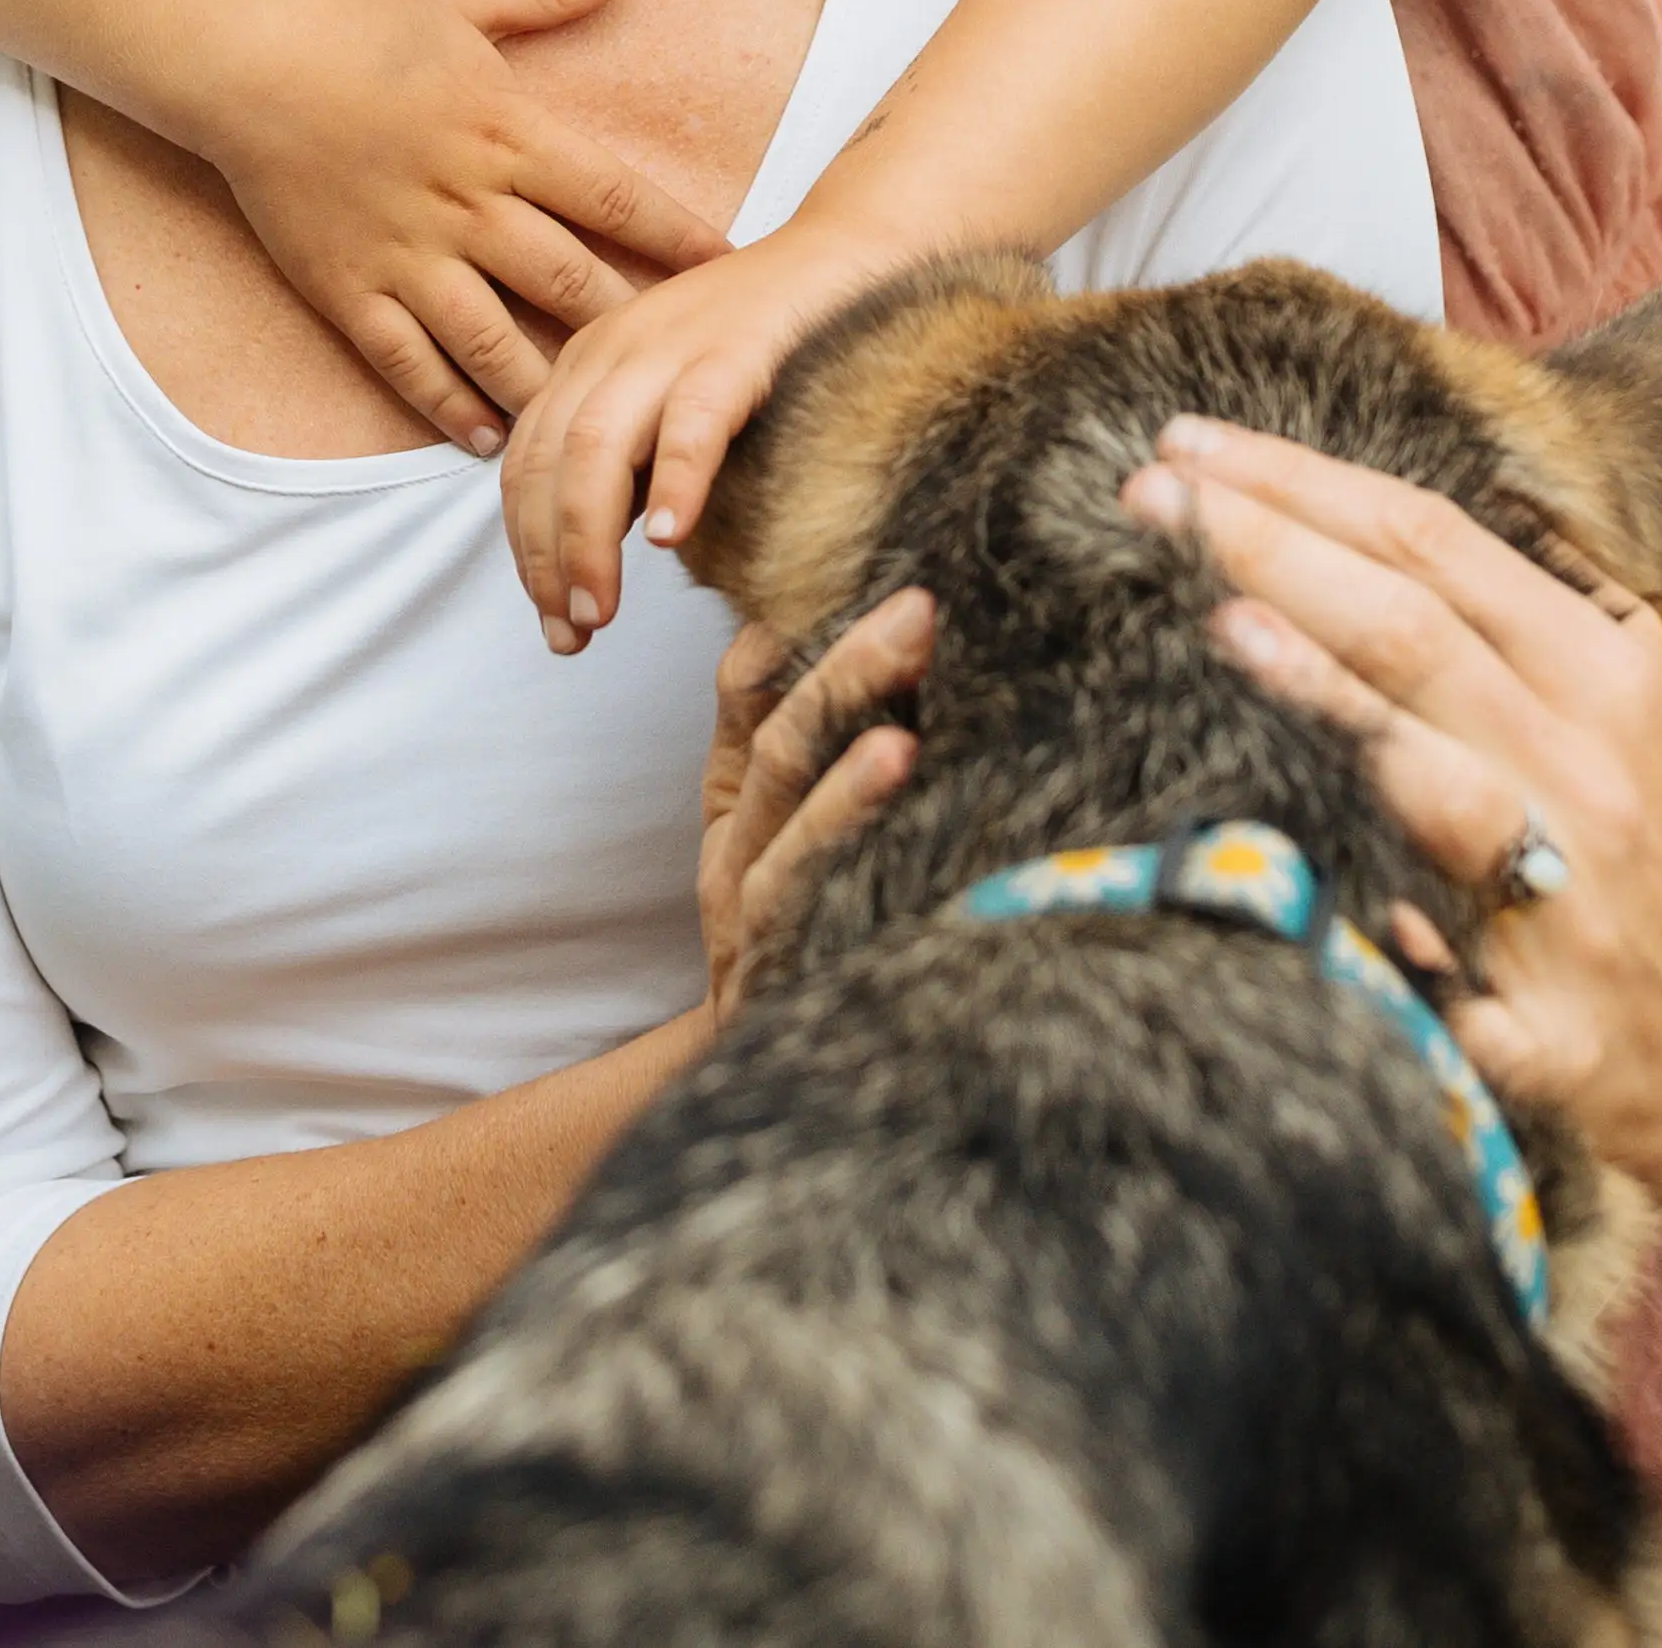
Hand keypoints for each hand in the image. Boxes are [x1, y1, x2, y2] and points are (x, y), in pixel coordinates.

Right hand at [203, 0, 729, 455]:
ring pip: (494, 339)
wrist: (236, 53)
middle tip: (685, 369)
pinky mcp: (347, 288)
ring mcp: (404, 254)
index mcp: (505, 132)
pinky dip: (449, 405)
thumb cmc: (351, 14)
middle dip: (633, 326)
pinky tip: (490, 437)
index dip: (679, 238)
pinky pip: (407, 362)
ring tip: (599, 423)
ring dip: (551, 382)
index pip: (615, 198)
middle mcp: (464, 204)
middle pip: (569, 282)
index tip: (732, 270)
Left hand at [502, 210, 913, 650]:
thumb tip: (615, 555)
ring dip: (588, 538)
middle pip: (545, 463)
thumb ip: (640, 462)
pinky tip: (671, 540)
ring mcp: (672, 343)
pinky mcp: (739, 346)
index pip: (525, 464)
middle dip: (547, 558)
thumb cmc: (772, 343)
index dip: (527, 548)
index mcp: (590, 361)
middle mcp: (614, 347)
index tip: (551, 617)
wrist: (852, 255)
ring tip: (600, 609)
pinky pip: (692, 420)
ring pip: (595, 447)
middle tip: (570, 632)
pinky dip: (674, 481)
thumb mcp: (677, 399)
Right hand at [692, 588, 932, 1023]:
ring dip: (851, 742)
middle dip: (849, 666)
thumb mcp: (789, 845)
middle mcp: (738, 850)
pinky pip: (813, 888)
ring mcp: (756, 909)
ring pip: (793, 808)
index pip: (749, 693)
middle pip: (783, 737)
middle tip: (923, 607)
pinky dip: (854, 827)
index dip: (790, 627)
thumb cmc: (807, 945)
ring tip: (909, 691)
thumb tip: (832, 646)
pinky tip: (900, 776)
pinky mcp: (787, 960)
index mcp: (741, 807)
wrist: (784, 1097)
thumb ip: (805, 755)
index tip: (864, 563)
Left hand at [1127, 416, 1661, 1200]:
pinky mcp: (1549, 1038)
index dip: (1305, 482)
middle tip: (1150, 493)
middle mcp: (1588, 767)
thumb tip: (1377, 499)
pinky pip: (1453, 985)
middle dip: (1272, 545)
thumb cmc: (1629, 857)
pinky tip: (1309, 900)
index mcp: (1600, 670)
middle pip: (1412, 627)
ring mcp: (1574, 901)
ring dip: (1325, 695)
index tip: (1189, 443)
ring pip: (1433, 773)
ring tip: (1216, 622)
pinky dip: (1388, 944)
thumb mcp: (1612, 705)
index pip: (1432, 539)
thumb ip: (1514, 605)